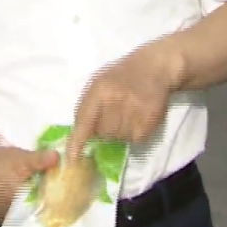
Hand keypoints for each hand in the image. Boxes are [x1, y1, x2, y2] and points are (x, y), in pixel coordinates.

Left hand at [68, 43, 182, 155]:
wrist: (154, 67)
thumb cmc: (121, 75)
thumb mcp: (99, 82)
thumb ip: (87, 105)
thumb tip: (80, 133)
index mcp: (100, 89)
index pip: (84, 120)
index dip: (77, 141)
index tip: (72, 159)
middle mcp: (116, 100)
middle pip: (102, 133)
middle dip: (105, 129)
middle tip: (114, 114)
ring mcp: (134, 110)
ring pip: (119, 137)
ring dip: (121, 131)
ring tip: (128, 114)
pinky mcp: (150, 120)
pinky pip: (135, 139)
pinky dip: (135, 134)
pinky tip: (139, 118)